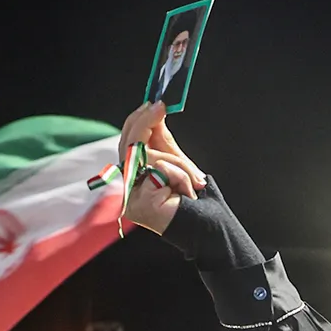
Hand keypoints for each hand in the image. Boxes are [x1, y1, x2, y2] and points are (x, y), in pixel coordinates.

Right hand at [116, 103, 204, 236]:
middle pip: (129, 144)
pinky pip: (161, 172)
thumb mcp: (175, 160)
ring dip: (179, 164)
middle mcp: (126, 185)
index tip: (154, 103)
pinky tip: (187, 192)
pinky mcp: (140, 205)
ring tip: (195, 181)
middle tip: (161, 105)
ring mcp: (130, 197)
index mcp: (133, 173)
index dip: (138, 120)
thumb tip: (155, 109)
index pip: (127, 140)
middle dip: (147, 122)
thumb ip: (161, 139)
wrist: (204, 228)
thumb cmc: (190, 198)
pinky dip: (180, 177)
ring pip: (150, 156)